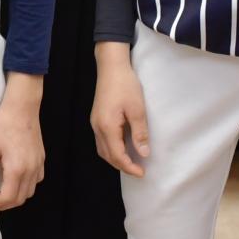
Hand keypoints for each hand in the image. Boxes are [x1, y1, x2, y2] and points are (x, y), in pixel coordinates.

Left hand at [0, 75, 45, 208]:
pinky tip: (16, 177)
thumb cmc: (3, 125)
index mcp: (17, 170)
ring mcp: (38, 165)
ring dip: (15, 195)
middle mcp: (31, 171)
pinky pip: (36, 180)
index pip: (8, 198)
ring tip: (2, 189)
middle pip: (20, 199)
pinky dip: (26, 185)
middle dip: (4, 203)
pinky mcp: (41, 158)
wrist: (22, 107)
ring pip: (29, 192)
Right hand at [91, 42, 151, 177]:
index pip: (117, 156)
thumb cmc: (126, 85)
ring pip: (103, 149)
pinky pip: (102, 141)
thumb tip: (143, 153)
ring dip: (116, 159)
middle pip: (107, 156)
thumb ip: (139, 133)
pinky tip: (122, 146)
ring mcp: (95, 123)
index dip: (129, 167)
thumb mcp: (137, 109)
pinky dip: (112, 149)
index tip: (142, 173)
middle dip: (122, 166)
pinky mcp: (97, 118)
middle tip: (138, 170)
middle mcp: (97, 128)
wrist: (111, 66)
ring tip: (131, 161)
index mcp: (107, 127)